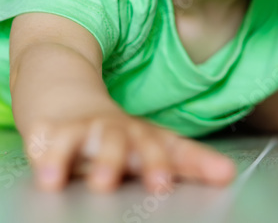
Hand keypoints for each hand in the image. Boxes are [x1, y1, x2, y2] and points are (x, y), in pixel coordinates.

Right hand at [20, 110, 236, 192]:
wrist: (61, 92)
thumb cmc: (111, 132)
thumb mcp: (146, 146)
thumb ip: (182, 163)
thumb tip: (228, 174)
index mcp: (147, 137)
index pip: (180, 149)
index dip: (200, 162)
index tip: (223, 175)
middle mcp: (122, 131)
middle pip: (143, 143)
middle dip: (152, 162)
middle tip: (161, 184)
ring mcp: (89, 129)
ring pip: (103, 141)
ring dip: (105, 161)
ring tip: (102, 184)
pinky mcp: (55, 132)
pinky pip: (53, 145)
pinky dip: (51, 159)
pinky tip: (50, 177)